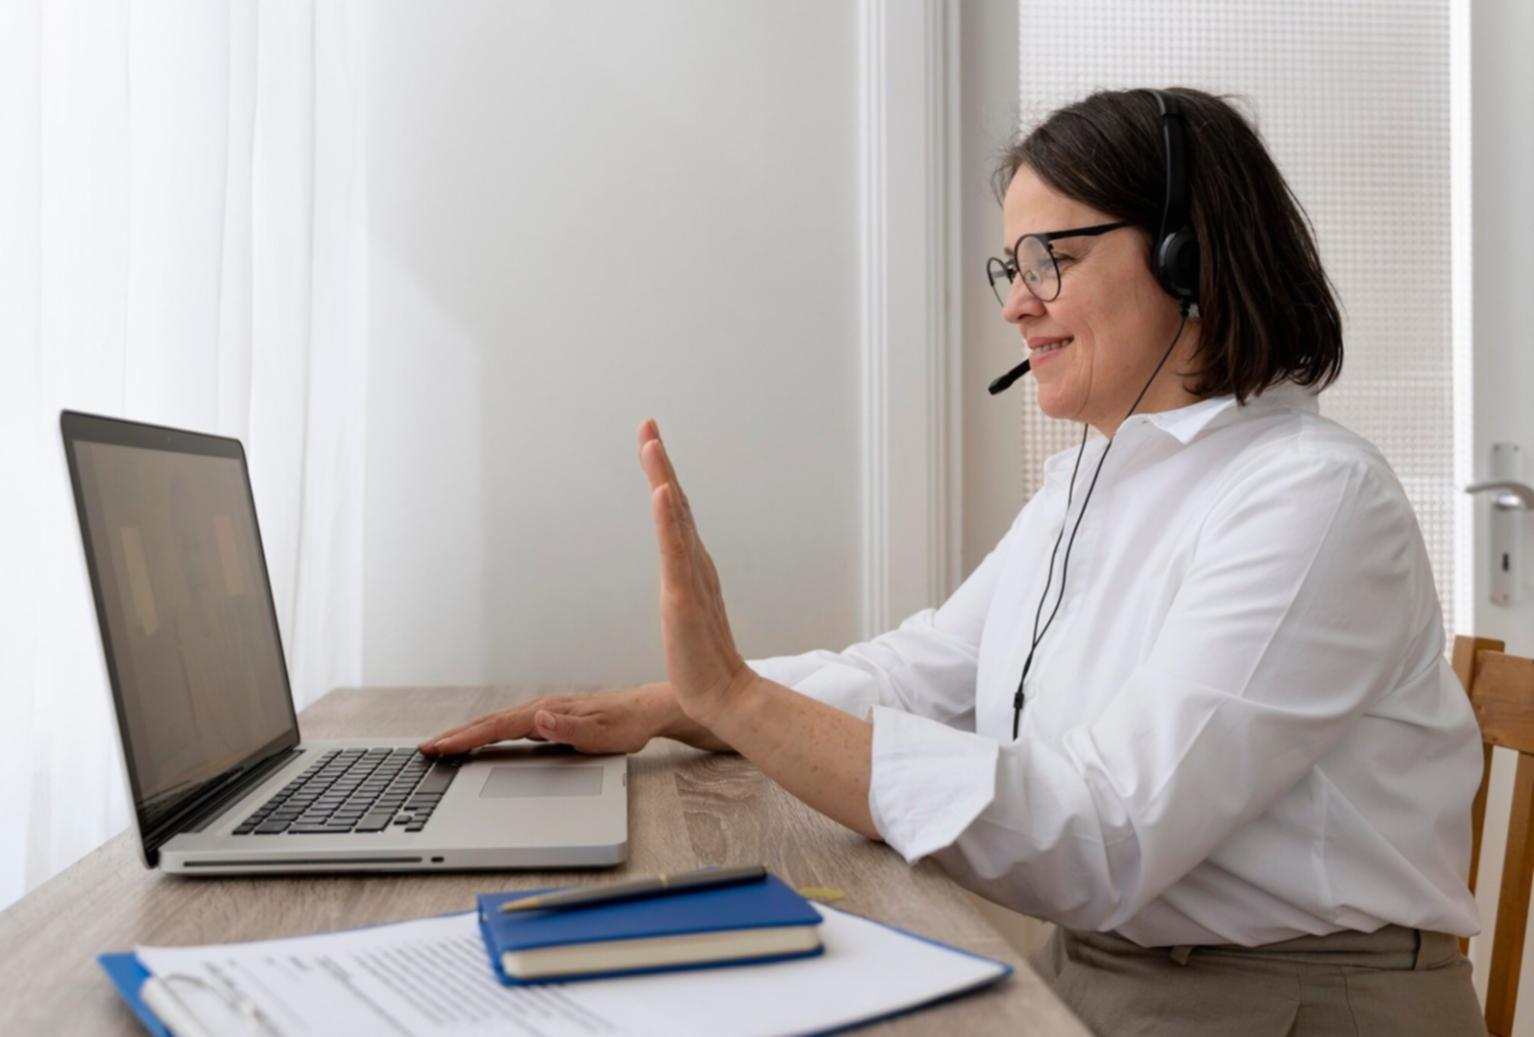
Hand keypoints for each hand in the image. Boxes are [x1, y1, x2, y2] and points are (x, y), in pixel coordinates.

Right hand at [418, 686, 671, 755]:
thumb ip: (568, 728)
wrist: (645, 712)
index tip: (442, 746)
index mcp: (548, 712)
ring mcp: (544, 713)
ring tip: (443, 745)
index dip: (467, 738)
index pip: (499, 726)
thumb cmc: (626, 724)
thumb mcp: (601, 733)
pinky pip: (510, 727)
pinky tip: (481, 741)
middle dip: (457, 735)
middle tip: (427, 748)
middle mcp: (542, 709)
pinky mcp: (549, 720)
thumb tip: (537, 719)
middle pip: (491, 722)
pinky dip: (488, 733)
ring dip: (469, 733)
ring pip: (498, 724)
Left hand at [637, 419, 757, 727]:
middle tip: (648, 425)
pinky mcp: (684, 597)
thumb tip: (680, 570)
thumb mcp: (686, 611)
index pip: (675, 512)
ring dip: (663, 477)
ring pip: (676, 518)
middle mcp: (696, 562)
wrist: (723, 696)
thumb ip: (685, 586)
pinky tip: (662, 492)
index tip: (650, 439)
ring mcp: (692, 577)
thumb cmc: (702, 659)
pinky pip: (676, 551)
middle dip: (660, 462)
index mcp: (693, 565)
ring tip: (651, 443)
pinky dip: (669, 519)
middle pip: (676, 502)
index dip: (662, 474)